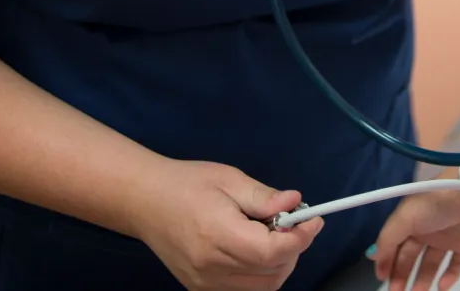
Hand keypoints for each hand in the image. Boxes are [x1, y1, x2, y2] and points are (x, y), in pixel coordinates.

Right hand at [133, 159, 323, 290]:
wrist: (146, 201)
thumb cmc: (187, 183)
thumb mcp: (229, 179)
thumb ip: (263, 196)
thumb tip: (295, 202)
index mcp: (218, 235)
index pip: (272, 251)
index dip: (301, 238)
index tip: (313, 220)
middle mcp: (212, 267)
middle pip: (272, 273)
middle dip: (293, 249)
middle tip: (293, 223)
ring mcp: (205, 283)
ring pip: (262, 288)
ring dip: (280, 265)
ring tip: (274, 236)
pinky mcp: (201, 289)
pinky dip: (262, 276)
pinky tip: (257, 251)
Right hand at [371, 183, 459, 290]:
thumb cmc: (436, 201)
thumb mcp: (405, 216)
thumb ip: (387, 238)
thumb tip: (373, 256)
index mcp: (409, 220)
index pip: (393, 245)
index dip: (386, 261)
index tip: (382, 278)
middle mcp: (425, 230)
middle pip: (410, 257)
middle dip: (401, 275)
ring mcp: (445, 238)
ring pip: (430, 264)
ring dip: (423, 280)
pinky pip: (454, 265)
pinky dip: (448, 277)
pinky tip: (440, 287)